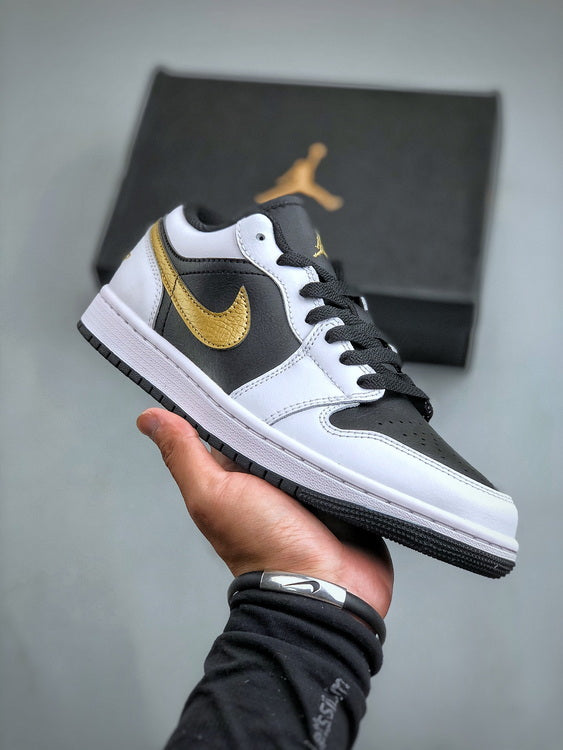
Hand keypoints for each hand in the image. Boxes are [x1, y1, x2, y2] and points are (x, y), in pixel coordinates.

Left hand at [137, 408, 392, 616]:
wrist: (327, 589)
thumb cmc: (265, 548)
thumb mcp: (213, 494)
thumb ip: (184, 455)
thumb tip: (149, 419)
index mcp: (236, 474)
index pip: (234, 421)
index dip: (239, 397)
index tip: (250, 369)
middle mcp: (272, 476)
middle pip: (279, 425)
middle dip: (289, 406)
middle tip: (302, 386)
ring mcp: (311, 483)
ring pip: (316, 436)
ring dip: (324, 423)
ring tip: (333, 402)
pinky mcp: (344, 489)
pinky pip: (349, 454)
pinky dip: (352, 443)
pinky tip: (357, 426)